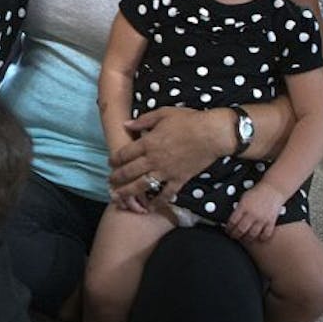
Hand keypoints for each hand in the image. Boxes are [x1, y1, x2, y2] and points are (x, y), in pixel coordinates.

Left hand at [108, 107, 232, 203]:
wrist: (212, 133)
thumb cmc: (189, 120)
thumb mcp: (163, 114)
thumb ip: (143, 120)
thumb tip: (126, 124)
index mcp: (148, 143)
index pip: (124, 153)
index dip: (115, 159)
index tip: (110, 163)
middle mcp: (153, 159)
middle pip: (129, 172)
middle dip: (116, 178)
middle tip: (110, 182)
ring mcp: (166, 171)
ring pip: (142, 185)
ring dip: (128, 192)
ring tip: (118, 198)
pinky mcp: (179, 179)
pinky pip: (166, 193)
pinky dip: (157, 201)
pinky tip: (150, 207)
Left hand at [227, 184, 284, 241]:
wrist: (273, 189)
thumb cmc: (256, 193)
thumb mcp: (243, 198)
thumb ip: (238, 209)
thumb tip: (231, 220)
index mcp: (243, 207)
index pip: (232, 222)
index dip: (228, 228)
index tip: (227, 230)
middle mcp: (252, 214)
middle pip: (241, 230)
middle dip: (235, 235)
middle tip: (233, 236)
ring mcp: (262, 219)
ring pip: (252, 234)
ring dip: (247, 238)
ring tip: (244, 238)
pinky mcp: (271, 222)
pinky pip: (266, 234)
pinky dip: (261, 238)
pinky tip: (258, 238)